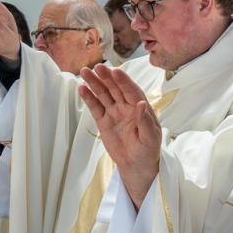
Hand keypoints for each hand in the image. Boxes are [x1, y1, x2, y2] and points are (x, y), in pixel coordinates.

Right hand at [78, 63, 161, 208]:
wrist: (136, 165)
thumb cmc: (148, 151)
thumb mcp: (151, 138)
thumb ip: (146, 121)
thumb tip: (141, 104)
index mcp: (140, 107)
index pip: (131, 90)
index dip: (123, 81)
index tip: (115, 71)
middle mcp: (127, 106)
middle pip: (115, 88)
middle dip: (106, 77)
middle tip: (97, 67)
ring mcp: (114, 112)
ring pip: (103, 94)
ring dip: (94, 83)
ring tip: (84, 72)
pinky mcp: (104, 121)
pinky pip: (95, 107)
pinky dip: (89, 98)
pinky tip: (82, 88)